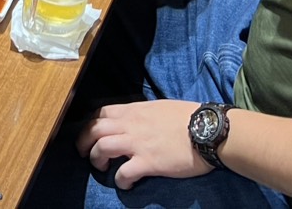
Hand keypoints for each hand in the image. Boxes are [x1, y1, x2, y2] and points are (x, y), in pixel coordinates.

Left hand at [78, 101, 210, 187]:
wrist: (208, 130)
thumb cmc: (189, 117)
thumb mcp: (159, 107)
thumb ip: (143, 114)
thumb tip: (136, 120)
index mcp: (134, 110)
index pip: (100, 112)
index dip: (90, 124)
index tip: (89, 134)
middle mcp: (131, 124)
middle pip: (93, 129)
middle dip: (83, 142)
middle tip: (85, 154)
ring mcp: (138, 143)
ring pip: (101, 148)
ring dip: (96, 160)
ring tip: (103, 168)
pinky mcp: (148, 162)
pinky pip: (124, 172)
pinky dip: (120, 181)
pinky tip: (126, 185)